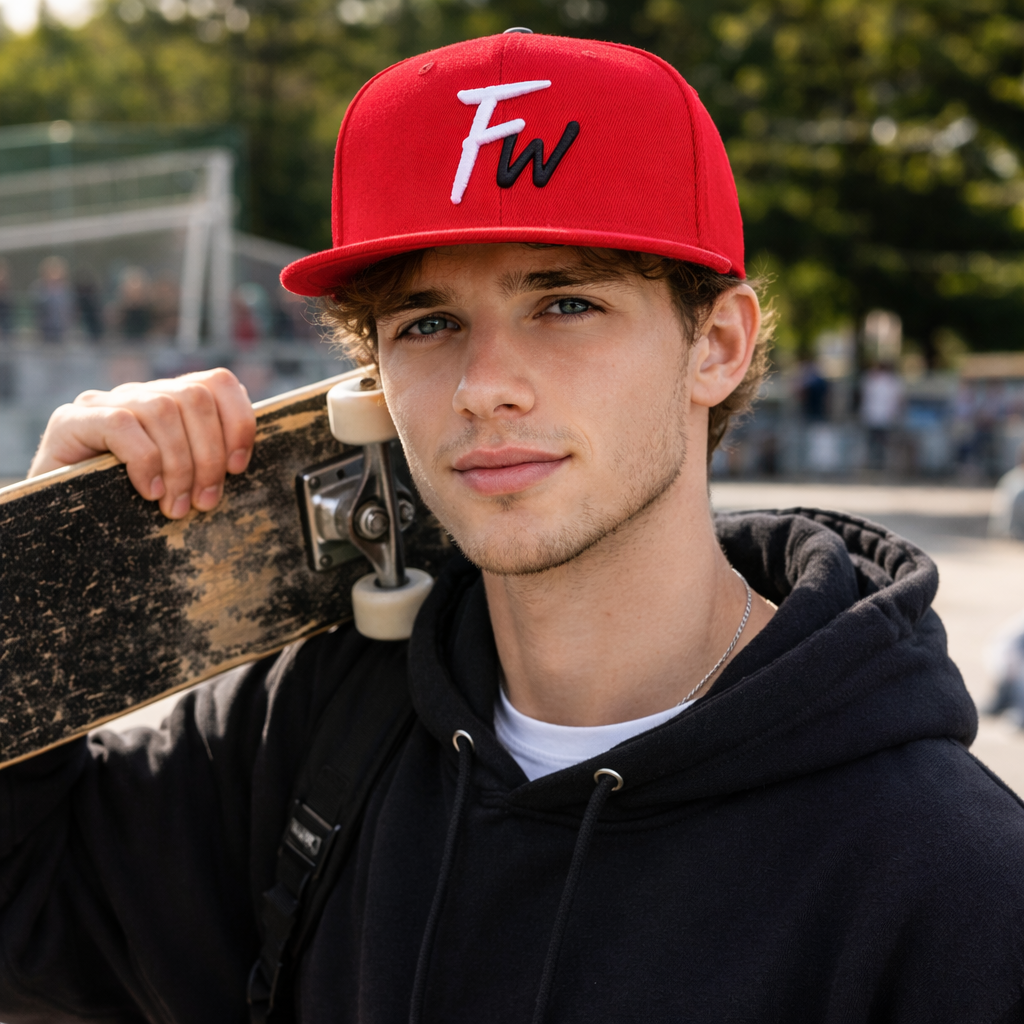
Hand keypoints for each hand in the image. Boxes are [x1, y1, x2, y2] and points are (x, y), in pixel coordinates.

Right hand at [29, 368, 255, 519]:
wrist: (57, 516)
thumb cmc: (127, 503)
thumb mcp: (178, 480)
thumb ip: (205, 461)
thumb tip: (242, 462)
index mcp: (171, 402)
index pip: (218, 383)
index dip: (238, 421)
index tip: (238, 468)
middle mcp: (140, 394)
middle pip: (195, 398)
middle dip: (209, 456)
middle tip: (205, 502)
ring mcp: (104, 403)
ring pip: (162, 410)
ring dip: (179, 464)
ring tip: (176, 506)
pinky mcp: (72, 420)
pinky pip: (121, 425)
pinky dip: (145, 461)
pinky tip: (149, 491)